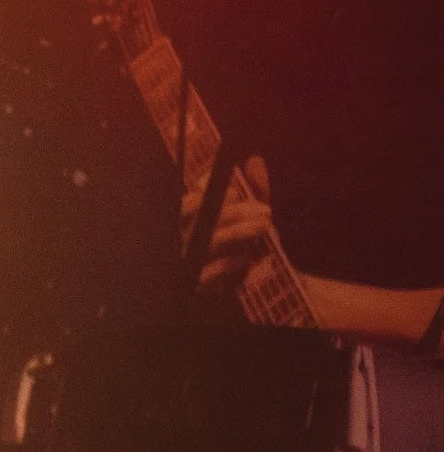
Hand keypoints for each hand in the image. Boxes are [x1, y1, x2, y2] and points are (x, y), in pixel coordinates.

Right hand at [181, 153, 277, 296]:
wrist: (261, 290)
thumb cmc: (250, 247)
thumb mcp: (255, 216)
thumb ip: (256, 190)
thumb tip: (255, 161)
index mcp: (194, 221)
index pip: (191, 202)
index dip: (207, 192)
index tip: (236, 190)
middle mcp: (186, 241)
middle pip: (200, 219)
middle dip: (233, 212)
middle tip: (265, 211)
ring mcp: (188, 264)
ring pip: (208, 242)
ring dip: (238, 233)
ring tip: (265, 227)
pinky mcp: (196, 287)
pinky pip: (209, 274)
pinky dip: (230, 265)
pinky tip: (249, 262)